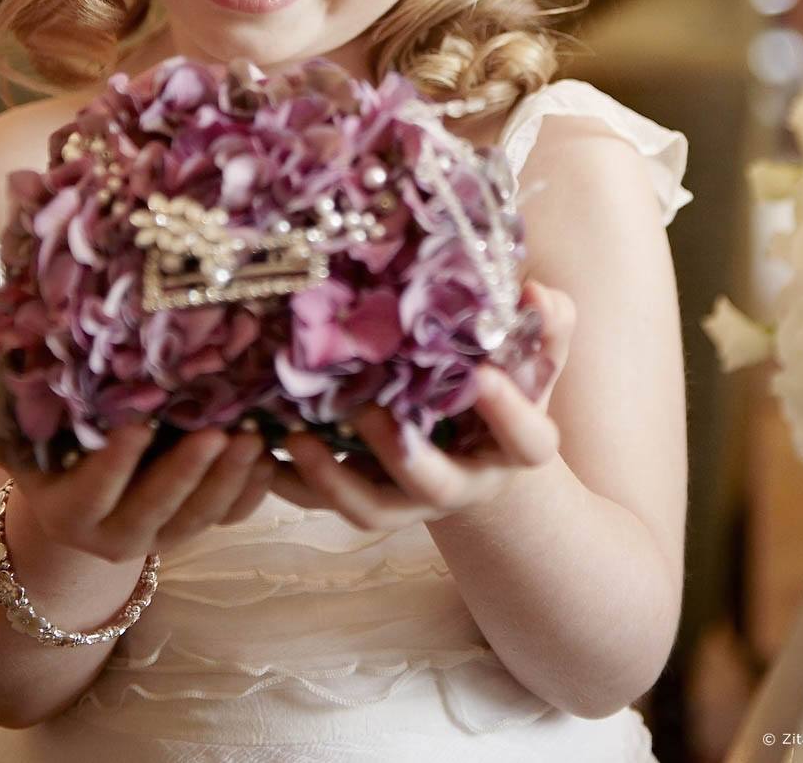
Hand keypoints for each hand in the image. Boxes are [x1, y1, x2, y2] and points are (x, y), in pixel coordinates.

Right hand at [0, 400, 274, 561]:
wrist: (80, 515)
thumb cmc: (51, 461)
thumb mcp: (27, 452)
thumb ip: (2, 435)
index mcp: (71, 512)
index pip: (94, 490)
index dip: (115, 463)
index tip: (138, 425)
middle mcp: (116, 535)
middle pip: (156, 511)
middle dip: (188, 473)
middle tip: (218, 432)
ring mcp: (161, 537)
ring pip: (200, 519)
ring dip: (230, 481)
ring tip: (253, 437)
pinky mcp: (196, 529)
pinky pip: (230, 517)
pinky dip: (253, 490)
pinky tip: (272, 455)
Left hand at [267, 279, 575, 530]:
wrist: (476, 456)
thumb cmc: (506, 385)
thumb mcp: (534, 358)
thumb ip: (547, 325)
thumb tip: (534, 293)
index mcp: (515, 447)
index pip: (527, 441)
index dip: (508, 414)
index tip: (483, 376)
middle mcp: (463, 482)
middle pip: (438, 486)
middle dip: (402, 454)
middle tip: (367, 410)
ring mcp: (412, 499)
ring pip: (372, 509)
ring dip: (331, 479)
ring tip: (295, 438)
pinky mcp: (367, 498)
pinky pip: (324, 504)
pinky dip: (289, 484)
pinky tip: (256, 452)